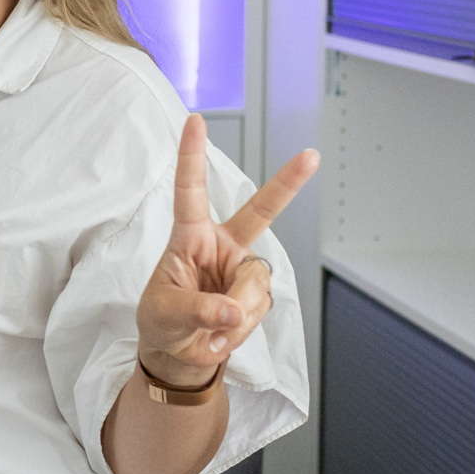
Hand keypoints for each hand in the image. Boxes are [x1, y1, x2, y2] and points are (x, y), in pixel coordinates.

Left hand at [135, 114, 317, 385]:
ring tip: (209, 329)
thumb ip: (197, 309)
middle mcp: (223, 246)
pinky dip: (238, 329)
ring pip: (256, 282)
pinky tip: (221, 335)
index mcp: (190, 236)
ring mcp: (243, 270)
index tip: (196, 119)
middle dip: (287, 184)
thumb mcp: (165, 314)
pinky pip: (258, 309)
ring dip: (235, 312)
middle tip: (311, 155)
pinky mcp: (257, 295)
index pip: (191, 190)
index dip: (192, 155)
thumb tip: (233, 310)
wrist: (178, 354)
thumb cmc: (162, 321)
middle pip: (261, 211)